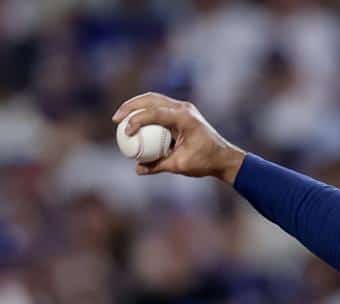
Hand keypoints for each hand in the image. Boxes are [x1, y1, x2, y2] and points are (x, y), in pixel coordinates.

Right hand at [112, 93, 246, 182]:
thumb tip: (137, 169)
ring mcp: (183, 108)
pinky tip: (134, 122)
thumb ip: (158, 165)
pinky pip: (159, 107)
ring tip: (121, 116)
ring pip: (154, 99)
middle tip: (116, 119)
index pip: (155, 113)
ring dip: (136, 105)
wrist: (223, 157)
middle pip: (151, 99)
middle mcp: (184, 108)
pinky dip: (146, 112)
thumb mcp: (180, 166)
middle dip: (130, 106)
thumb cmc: (205, 162)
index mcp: (185, 118)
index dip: (137, 120)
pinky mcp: (182, 111)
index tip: (125, 131)